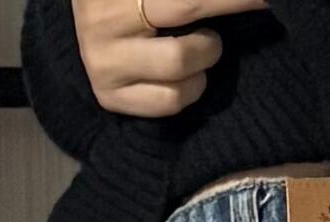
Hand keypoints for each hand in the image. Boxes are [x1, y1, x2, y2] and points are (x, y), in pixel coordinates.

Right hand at [70, 0, 269, 117]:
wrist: (86, 20)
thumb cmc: (130, 0)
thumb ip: (190, 1)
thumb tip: (243, 4)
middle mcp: (104, 20)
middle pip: (188, 10)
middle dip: (228, 8)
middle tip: (225, 19)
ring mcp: (103, 62)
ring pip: (180, 68)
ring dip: (205, 57)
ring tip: (201, 47)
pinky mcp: (109, 96)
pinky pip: (168, 102)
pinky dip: (189, 90)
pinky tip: (187, 76)